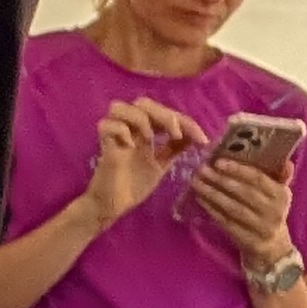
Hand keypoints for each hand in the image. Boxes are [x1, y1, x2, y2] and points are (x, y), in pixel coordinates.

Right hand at [82, 102, 202, 230]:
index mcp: (144, 130)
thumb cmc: (134, 184)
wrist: (115, 205)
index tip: (203, 140)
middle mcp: (129, 128)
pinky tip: (131, 146)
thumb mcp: (161, 164)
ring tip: (151, 138)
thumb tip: (195, 136)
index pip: (164, 113)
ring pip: (119, 107)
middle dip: (164, 114)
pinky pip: (106, 126)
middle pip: (142, 102)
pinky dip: (120, 131)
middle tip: (176, 134)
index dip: (185, 121)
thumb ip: (174, 149)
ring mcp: (114, 136)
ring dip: (140, 118)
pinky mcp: (103, 147)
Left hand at [186, 155, 293, 271]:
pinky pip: (227, 223)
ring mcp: (262, 228)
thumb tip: (286, 161)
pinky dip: (212, 210)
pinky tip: (200, 199)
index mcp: (281, 195)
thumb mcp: (277, 194)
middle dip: (221, 180)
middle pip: (244, 193)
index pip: (259, 179)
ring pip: (233, 208)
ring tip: (196, 182)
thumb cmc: (270, 211)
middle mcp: (274, 211)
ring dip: (213, 194)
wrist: (273, 246)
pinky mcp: (248, 240)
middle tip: (202, 170)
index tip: (218, 161)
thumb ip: (279, 176)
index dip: (238, 170)